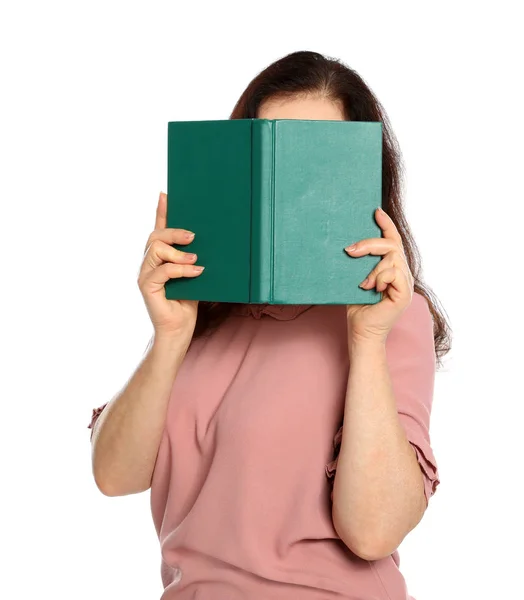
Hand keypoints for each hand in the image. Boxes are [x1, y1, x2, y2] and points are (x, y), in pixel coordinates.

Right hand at [137, 192, 204, 338]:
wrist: (179, 330)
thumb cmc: (188, 302)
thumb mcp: (194, 274)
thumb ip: (193, 258)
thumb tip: (206, 240)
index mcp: (159, 257)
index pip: (158, 229)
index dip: (160, 211)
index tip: (165, 194)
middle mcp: (148, 263)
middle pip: (155, 236)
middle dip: (174, 231)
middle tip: (193, 236)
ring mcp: (145, 274)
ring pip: (156, 249)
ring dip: (178, 252)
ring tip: (196, 259)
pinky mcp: (147, 287)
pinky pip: (162, 270)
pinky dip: (181, 269)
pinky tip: (196, 271)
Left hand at [344, 207, 413, 342]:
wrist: (361, 332)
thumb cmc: (357, 306)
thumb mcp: (356, 278)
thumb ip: (360, 263)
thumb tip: (350, 244)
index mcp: (392, 268)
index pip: (393, 241)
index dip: (386, 225)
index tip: (375, 211)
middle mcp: (402, 273)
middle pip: (392, 245)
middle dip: (370, 243)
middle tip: (350, 250)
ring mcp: (405, 283)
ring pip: (392, 258)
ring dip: (372, 268)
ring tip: (362, 284)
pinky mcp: (404, 294)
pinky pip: (393, 273)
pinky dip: (379, 278)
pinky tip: (370, 289)